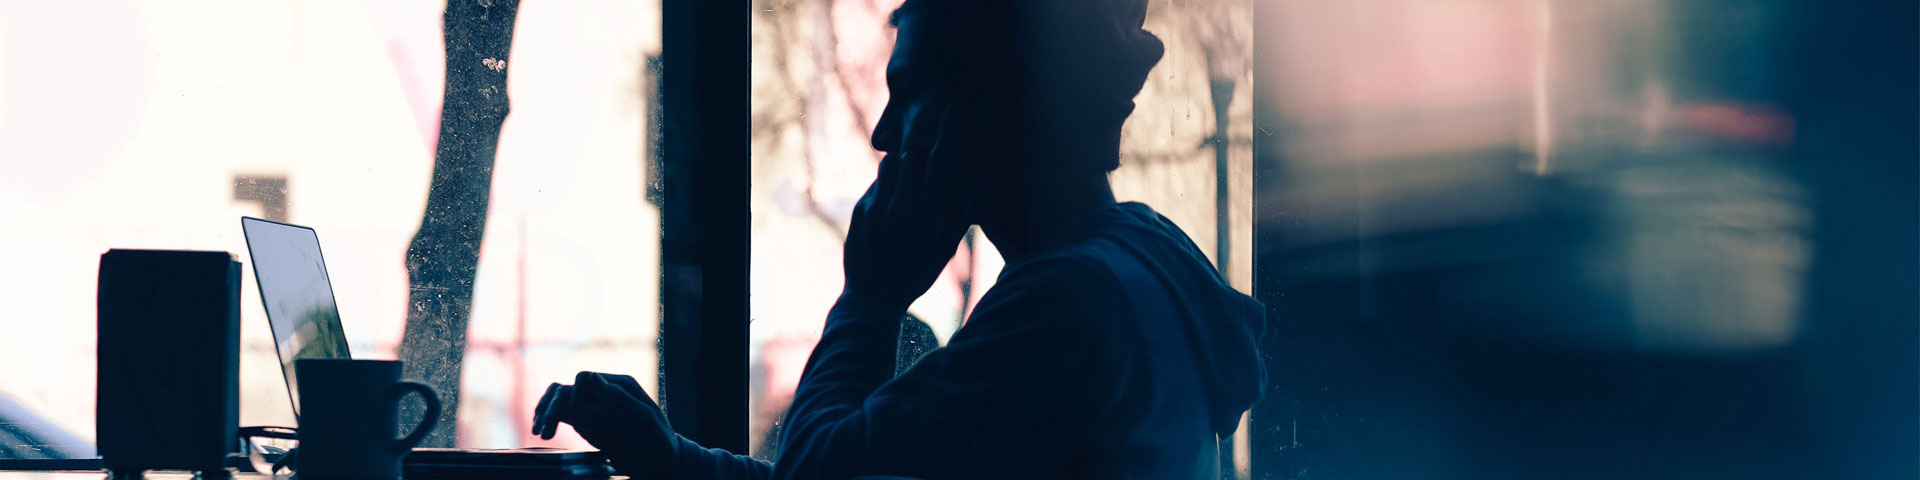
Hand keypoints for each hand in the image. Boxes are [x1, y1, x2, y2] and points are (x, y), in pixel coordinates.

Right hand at [532, 372, 679, 473]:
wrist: (661, 463)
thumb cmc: (659, 440)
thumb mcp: (643, 420)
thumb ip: (618, 398)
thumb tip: (591, 377)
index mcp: (619, 385)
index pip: (585, 379)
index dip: (575, 396)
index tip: (577, 417)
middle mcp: (604, 393)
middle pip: (568, 390)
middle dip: (551, 408)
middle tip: (542, 430)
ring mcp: (595, 408)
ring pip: (561, 401)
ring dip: (546, 413)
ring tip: (540, 431)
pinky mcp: (588, 423)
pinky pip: (563, 415)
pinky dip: (550, 419)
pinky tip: (542, 431)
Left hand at [842, 108, 971, 312]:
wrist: (873, 298)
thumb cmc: (915, 274)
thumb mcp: (944, 251)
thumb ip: (957, 218)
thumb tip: (970, 191)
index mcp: (930, 217)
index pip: (942, 165)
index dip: (948, 134)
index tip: (952, 111)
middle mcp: (904, 209)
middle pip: (914, 157)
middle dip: (921, 148)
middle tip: (927, 140)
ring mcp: (879, 208)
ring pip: (891, 165)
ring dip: (901, 165)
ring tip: (907, 179)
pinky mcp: (861, 210)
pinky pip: (877, 183)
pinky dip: (887, 185)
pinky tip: (890, 205)